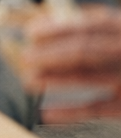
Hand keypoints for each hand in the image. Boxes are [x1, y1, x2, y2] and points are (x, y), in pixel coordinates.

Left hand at [19, 6, 120, 120]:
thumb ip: (89, 26)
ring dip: (54, 79)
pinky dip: (70, 112)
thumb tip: (45, 24)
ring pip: (87, 77)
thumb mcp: (116, 31)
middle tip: (25, 57)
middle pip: (84, 51)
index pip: (87, 26)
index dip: (56, 29)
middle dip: (50, 54)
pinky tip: (46, 113)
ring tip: (29, 81)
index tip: (31, 32)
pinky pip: (96, 110)